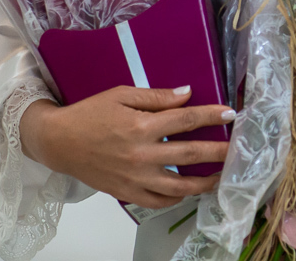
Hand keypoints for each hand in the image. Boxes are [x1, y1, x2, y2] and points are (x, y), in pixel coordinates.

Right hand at [19, 85, 234, 209]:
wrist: (58, 142)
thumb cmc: (90, 114)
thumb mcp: (122, 95)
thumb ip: (157, 97)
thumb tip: (188, 93)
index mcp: (141, 125)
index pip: (186, 120)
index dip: (211, 116)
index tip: (231, 114)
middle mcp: (141, 154)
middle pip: (189, 154)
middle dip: (218, 152)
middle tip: (237, 150)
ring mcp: (134, 177)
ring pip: (178, 187)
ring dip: (204, 182)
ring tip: (220, 177)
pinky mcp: (126, 193)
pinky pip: (158, 201)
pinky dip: (176, 199)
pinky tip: (188, 192)